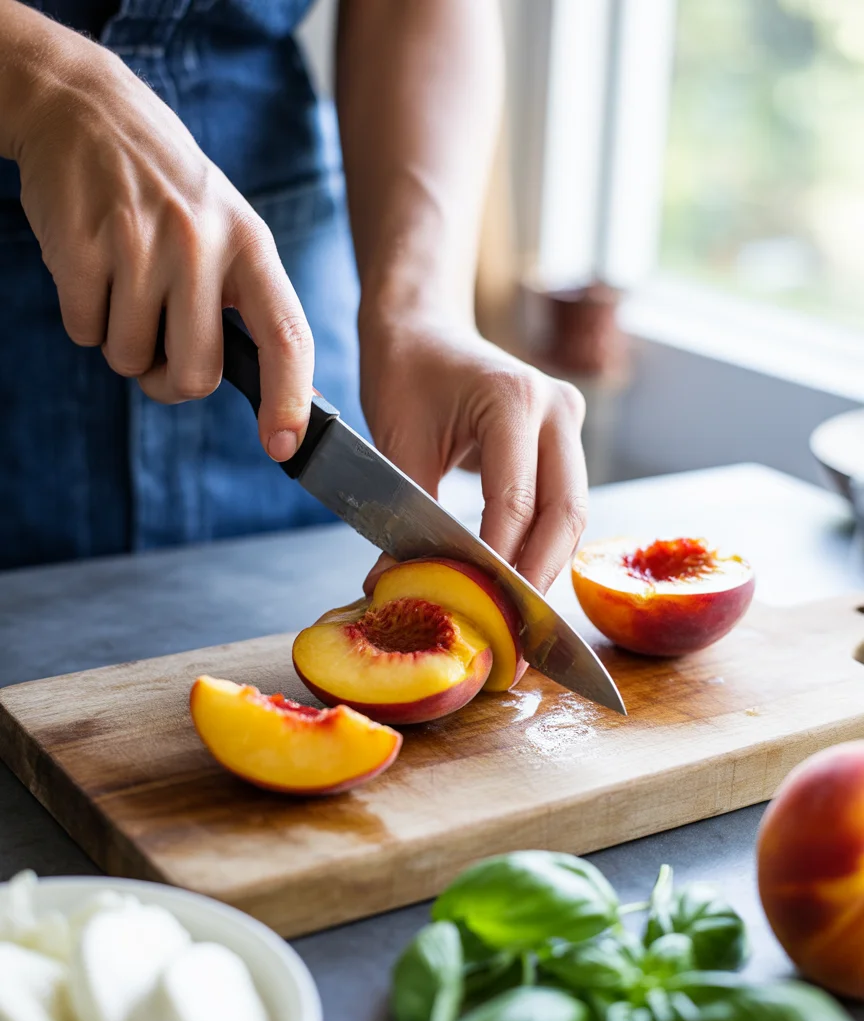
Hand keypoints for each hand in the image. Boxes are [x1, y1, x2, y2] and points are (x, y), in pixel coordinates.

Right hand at [11, 17, 310, 460]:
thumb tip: (280, 397)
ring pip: (130, 360)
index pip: (285, 336)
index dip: (288, 400)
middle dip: (170, 380)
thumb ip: (249, 306)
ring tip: (125, 284)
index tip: (283, 445)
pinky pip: (84, 333)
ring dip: (122, 344)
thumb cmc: (169, 192)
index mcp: (250, 246)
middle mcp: (201, 245)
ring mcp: (140, 245)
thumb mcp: (229, 230)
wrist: (86, 110)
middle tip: (159, 344)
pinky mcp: (82, 247)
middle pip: (195, 374)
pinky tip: (93, 268)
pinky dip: (85, 319)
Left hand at [359, 315, 587, 594]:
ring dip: (545, 567)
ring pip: (571, 514)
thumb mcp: (397, 443)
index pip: (517, 501)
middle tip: (513, 632)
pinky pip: (562, 503)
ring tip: (517, 618)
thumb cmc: (404, 373)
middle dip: (538, 577)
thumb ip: (406, 517)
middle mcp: (556, 407)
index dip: (500, 562)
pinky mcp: (564, 440)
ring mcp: (568, 422)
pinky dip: (542, 545)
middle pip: (565, 513)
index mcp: (514, 398)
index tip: (480, 610)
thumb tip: (397, 586)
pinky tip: (518, 582)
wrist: (422, 328)